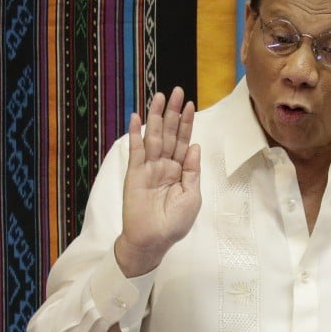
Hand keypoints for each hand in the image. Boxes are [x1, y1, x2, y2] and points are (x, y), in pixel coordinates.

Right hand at [115, 88, 200, 276]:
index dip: (187, 124)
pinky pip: (136, 150)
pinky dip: (135, 134)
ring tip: (160, 97)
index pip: (184, 142)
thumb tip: (195, 146)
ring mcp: (149, 168)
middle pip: (170, 134)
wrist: (153, 240)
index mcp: (180, 171)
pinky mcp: (134, 173)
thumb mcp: (192, 196)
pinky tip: (136, 118)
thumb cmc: (174, 223)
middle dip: (174, 113)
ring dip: (156, 117)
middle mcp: (165, 166)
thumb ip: (192, 171)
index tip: (191, 105)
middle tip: (177, 91)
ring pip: (154, 137)